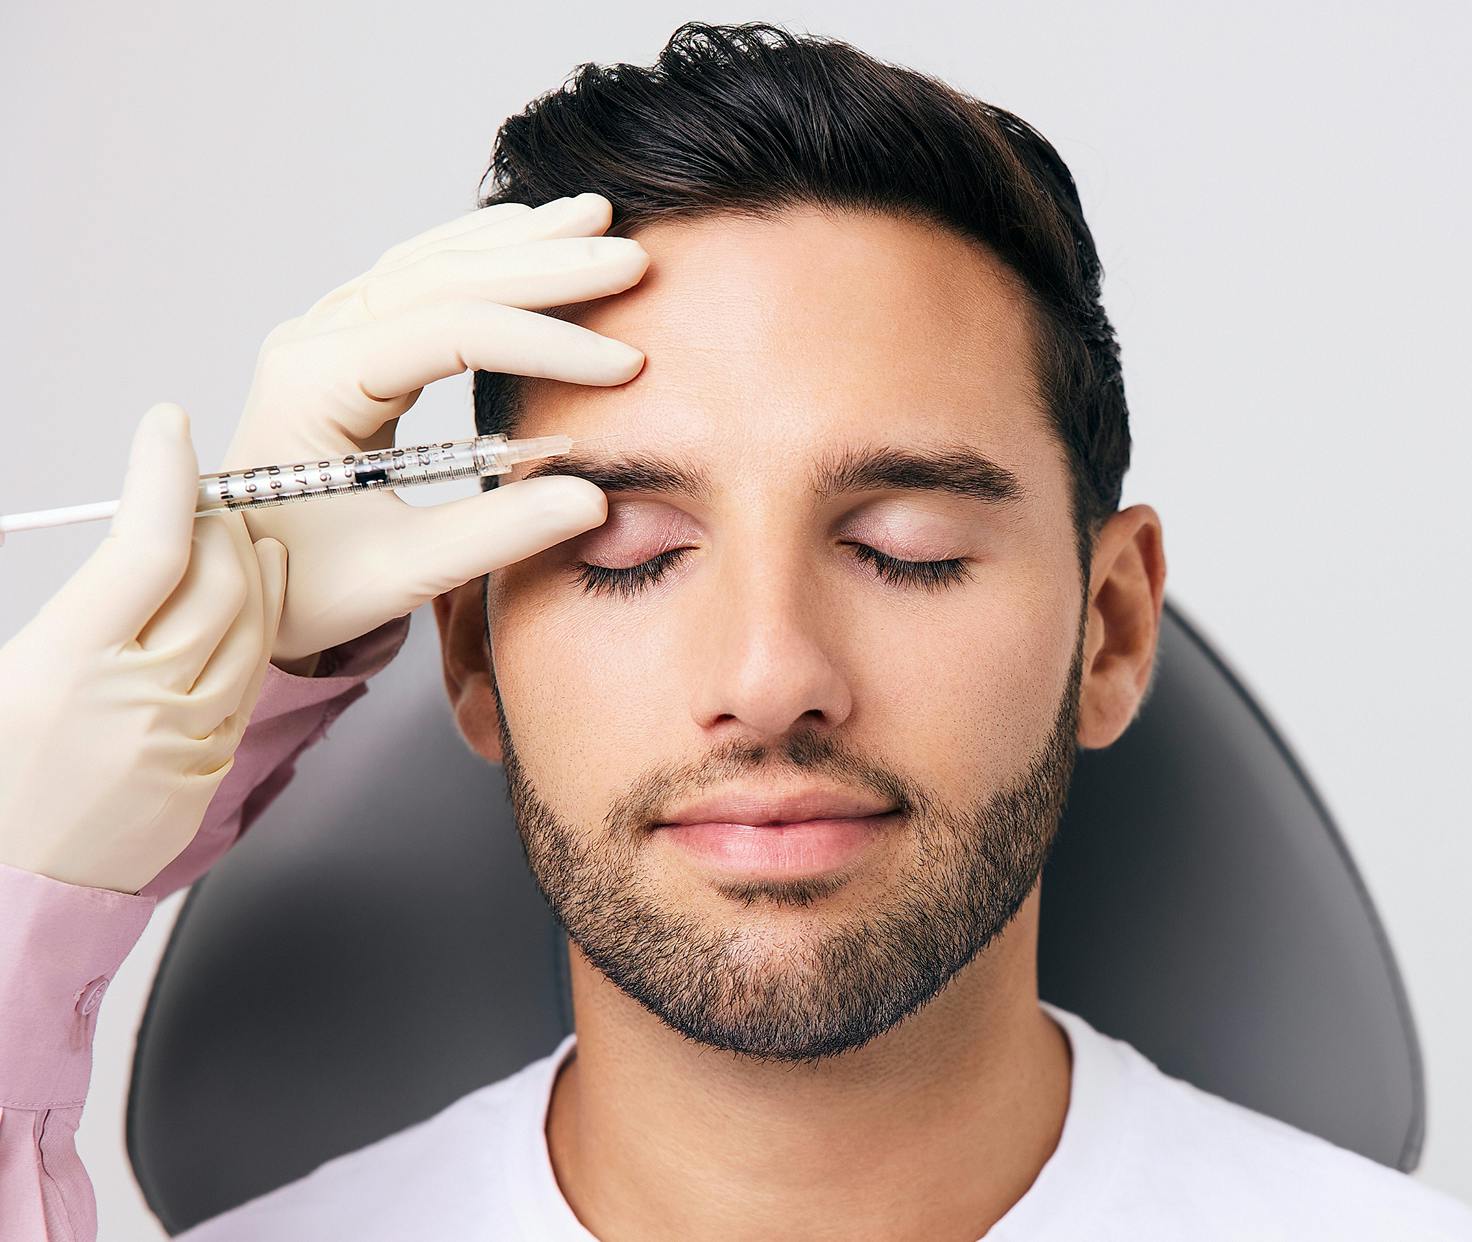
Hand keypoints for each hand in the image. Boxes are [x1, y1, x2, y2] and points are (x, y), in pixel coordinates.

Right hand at [0, 404, 287, 893]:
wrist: (0, 902)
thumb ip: (54, 612)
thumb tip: (120, 549)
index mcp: (64, 666)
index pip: (145, 547)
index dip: (165, 474)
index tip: (167, 426)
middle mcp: (137, 699)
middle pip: (218, 579)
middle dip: (216, 518)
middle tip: (199, 488)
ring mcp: (184, 739)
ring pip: (251, 627)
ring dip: (255, 564)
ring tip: (242, 528)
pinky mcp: (208, 770)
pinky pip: (251, 682)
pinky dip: (261, 624)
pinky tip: (258, 597)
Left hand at [221, 192, 647, 666]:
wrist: (229, 580)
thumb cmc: (300, 584)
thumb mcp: (397, 575)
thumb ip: (494, 535)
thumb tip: (593, 500)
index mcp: (317, 385)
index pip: (449, 334)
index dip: (544, 343)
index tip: (624, 366)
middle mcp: (316, 340)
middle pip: (443, 277)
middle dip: (544, 266)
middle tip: (630, 261)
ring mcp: (327, 334)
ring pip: (431, 263)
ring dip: (518, 242)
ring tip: (596, 220)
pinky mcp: (345, 344)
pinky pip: (416, 277)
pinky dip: (478, 251)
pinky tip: (525, 234)